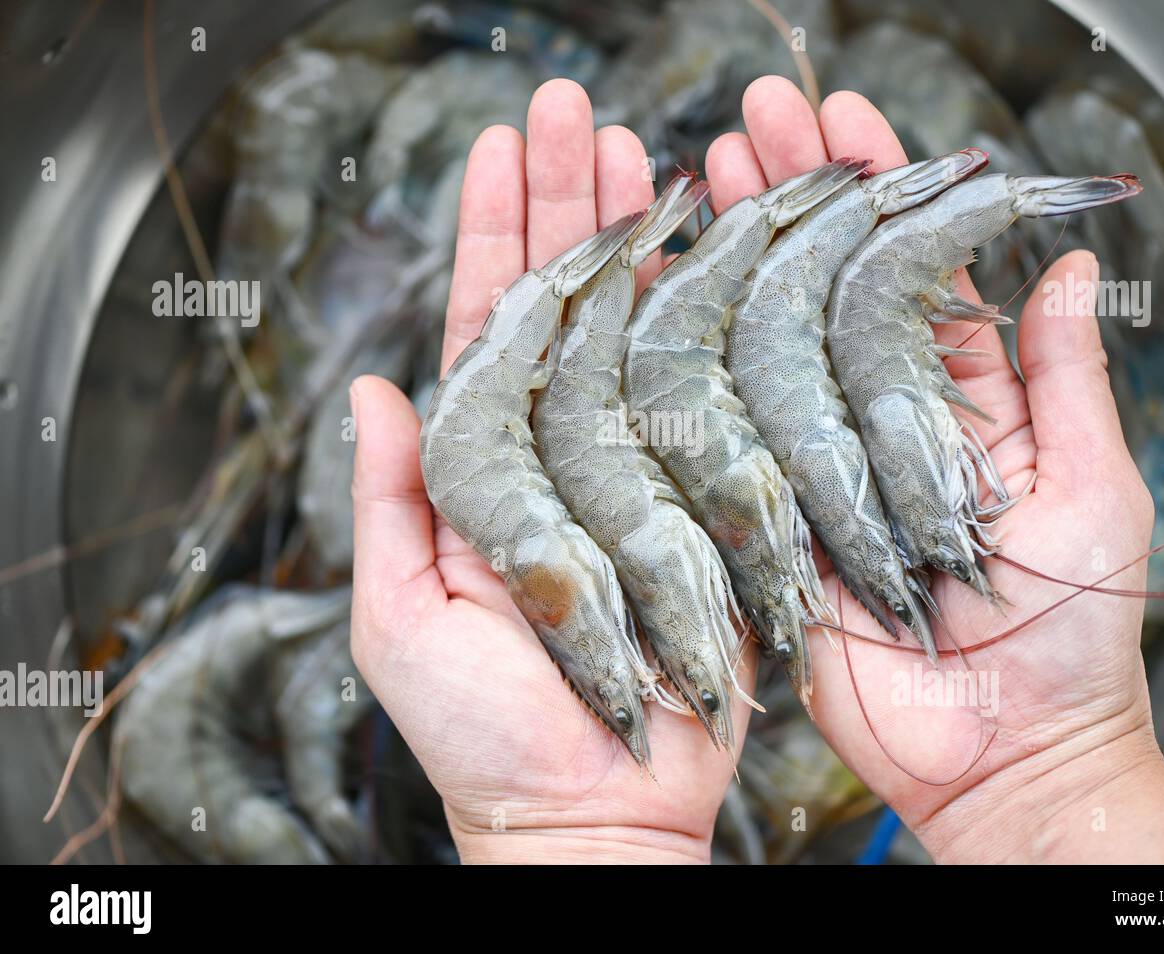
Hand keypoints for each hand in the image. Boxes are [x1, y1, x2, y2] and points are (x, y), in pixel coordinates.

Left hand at [348, 79, 754, 863]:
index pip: (486, 324)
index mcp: (485, 465)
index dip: (491, 233)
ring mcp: (639, 468)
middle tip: (579, 109)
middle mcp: (563, 449)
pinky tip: (722, 260)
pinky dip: (717, 329)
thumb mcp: (396, 620)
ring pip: (640, 332)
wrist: (587, 810)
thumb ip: (386, 503)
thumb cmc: (482, 735)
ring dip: (643, 243)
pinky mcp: (706, 501)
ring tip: (649, 154)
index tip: (501, 146)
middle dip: (569, 204)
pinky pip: (711, 402)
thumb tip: (369, 393)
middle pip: (565, 303)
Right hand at [708, 77, 1163, 862]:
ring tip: (702, 179)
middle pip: (821, 291)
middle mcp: (873, 422)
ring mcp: (814, 467)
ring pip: (763, 345)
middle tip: (757, 119)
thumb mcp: (1091, 487)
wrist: (1000, 753)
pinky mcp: (766, 522)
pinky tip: (659, 299)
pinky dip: (690, 367)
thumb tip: (1072, 263)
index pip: (905, 274)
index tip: (848, 123)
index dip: (878, 198)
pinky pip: (722, 437)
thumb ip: (1063, 377)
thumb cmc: (1068, 635)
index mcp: (955, 403)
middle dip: (791, 202)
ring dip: (734, 262)